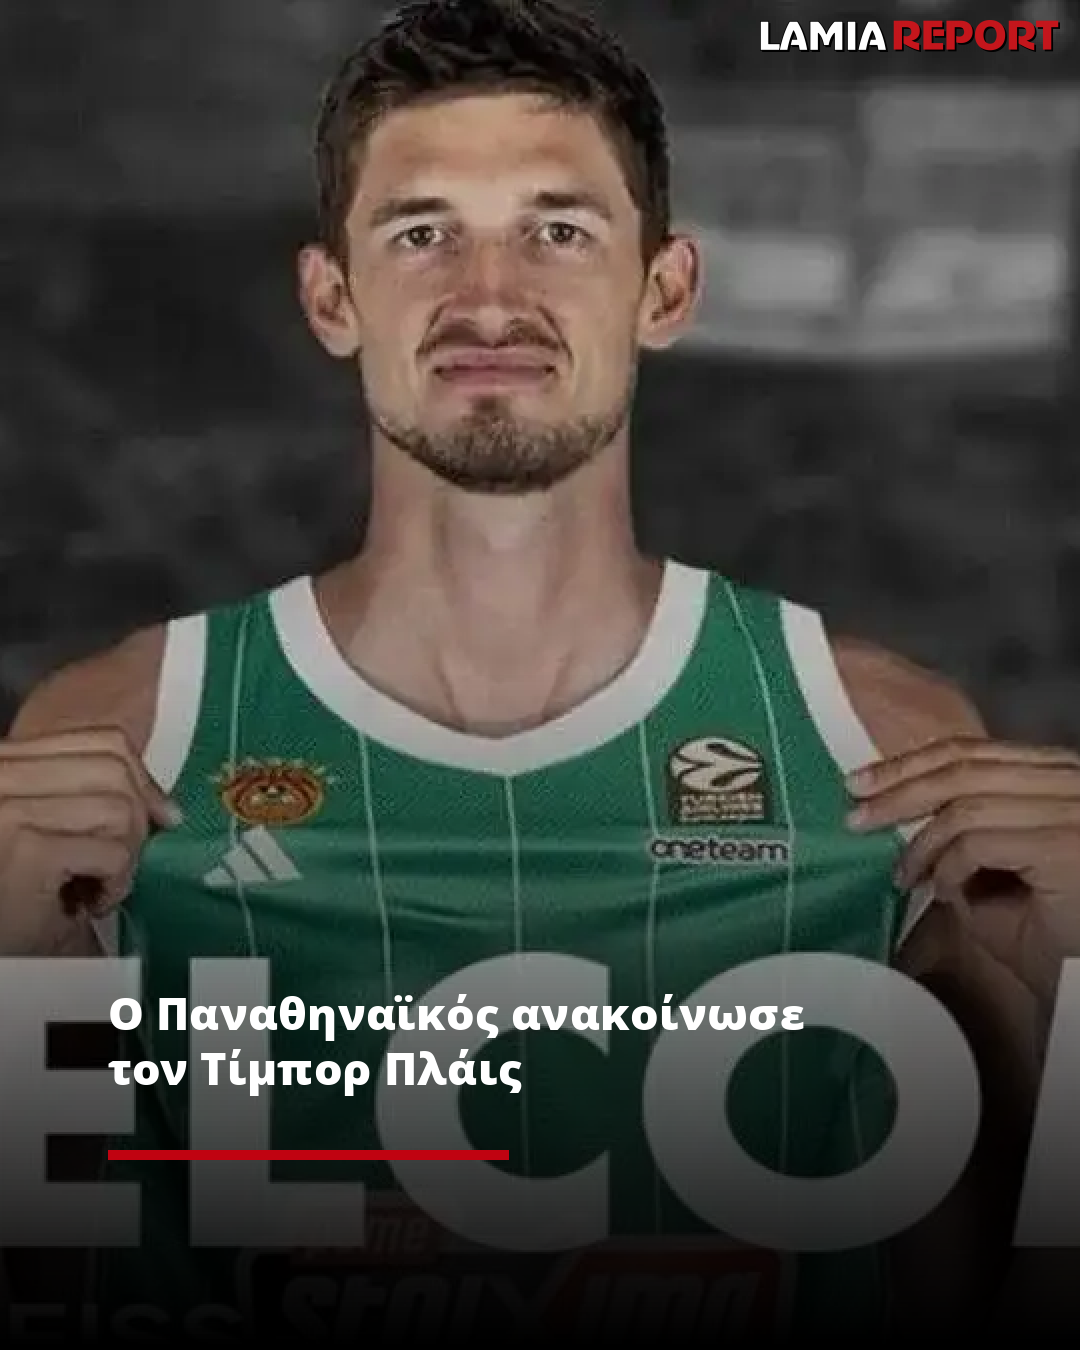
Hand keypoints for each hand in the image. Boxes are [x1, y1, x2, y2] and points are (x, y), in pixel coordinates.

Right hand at [0, 729, 180, 954]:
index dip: (143, 777)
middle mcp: (3, 775)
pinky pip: (112, 852)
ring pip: (119, 809)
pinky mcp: (26, 848)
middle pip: (115, 769)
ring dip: (124, 858)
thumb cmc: (13, 897)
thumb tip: (165, 807)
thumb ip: (87, 799)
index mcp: (9, 761)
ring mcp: (10, 808)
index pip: (102, 740)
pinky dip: (116, 884)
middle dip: (135, 820)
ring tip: (98, 886)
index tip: (161, 814)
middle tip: (118, 862)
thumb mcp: (46, 830)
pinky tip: (91, 903)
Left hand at [846, 737, 1079, 1005]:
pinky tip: (942, 892)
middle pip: (965, 768)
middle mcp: (1072, 782)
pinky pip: (978, 843)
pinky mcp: (1066, 845)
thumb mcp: (1003, 873)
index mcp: (1059, 776)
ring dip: (921, 843)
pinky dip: (948, 868)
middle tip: (855, 816)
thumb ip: (965, 838)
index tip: (862, 782)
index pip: (974, 752)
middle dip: (898, 790)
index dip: (911, 764)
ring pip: (967, 805)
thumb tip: (904, 823)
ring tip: (902, 875)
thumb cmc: (1059, 936)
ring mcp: (1073, 809)